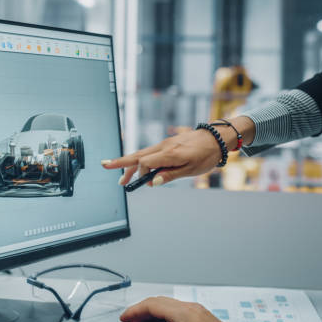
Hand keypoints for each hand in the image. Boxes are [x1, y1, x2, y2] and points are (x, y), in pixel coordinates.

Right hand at [102, 117, 254, 185]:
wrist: (216, 138)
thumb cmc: (206, 155)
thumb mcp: (191, 170)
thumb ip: (169, 175)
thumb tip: (152, 182)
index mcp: (170, 154)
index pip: (146, 163)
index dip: (140, 174)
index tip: (142, 183)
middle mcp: (164, 146)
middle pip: (138, 156)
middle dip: (121, 163)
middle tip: (105, 166)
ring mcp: (165, 144)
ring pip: (142, 154)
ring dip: (131, 165)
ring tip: (122, 178)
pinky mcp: (167, 144)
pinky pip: (150, 153)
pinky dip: (142, 161)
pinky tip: (141, 170)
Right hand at [120, 296, 223, 321]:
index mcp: (185, 312)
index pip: (152, 304)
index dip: (134, 311)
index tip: (124, 318)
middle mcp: (194, 309)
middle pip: (161, 303)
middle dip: (142, 314)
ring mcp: (202, 313)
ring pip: (171, 308)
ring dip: (154, 317)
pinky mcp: (206, 320)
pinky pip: (180, 314)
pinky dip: (166, 320)